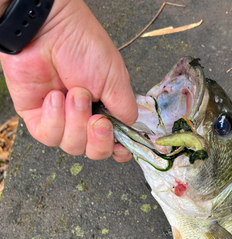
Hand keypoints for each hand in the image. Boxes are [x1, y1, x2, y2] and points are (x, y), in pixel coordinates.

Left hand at [0, 0, 136, 161]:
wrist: (49, 29)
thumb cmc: (82, 45)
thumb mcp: (116, 80)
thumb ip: (126, 110)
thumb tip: (131, 130)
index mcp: (105, 111)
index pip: (113, 145)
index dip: (117, 150)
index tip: (120, 147)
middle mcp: (83, 119)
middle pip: (94, 152)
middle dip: (97, 139)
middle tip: (96, 119)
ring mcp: (60, 120)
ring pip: (72, 146)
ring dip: (75, 121)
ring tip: (74, 94)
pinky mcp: (37, 118)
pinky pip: (48, 136)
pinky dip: (54, 119)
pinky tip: (55, 96)